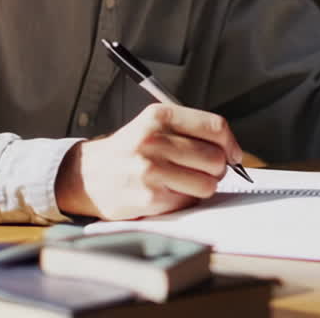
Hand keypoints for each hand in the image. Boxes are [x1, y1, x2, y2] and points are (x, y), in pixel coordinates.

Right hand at [54, 103, 243, 219]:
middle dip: (216, 168)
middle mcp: (154, 140)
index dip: (231, 143)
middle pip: (215, 157)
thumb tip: (232, 151)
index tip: (233, 154)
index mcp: (158, 116)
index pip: (215, 126)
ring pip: (208, 183)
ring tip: (182, 183)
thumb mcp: (152, 126)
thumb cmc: (128, 151)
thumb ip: (189, 131)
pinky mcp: (149, 197)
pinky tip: (166, 193)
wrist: (87, 175)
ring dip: (202, 187)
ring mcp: (151, 169)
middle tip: (203, 171)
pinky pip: (189, 202)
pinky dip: (185, 200)